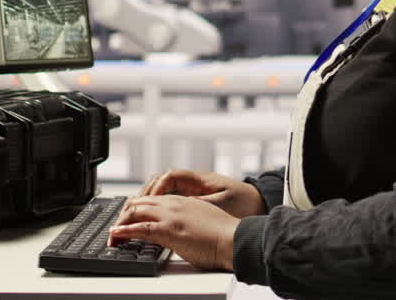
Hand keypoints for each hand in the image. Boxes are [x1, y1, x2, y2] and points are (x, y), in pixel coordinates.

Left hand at [109, 195, 239, 270]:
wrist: (234, 239)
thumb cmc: (223, 234)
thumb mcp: (201, 220)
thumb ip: (187, 220)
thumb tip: (179, 230)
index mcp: (181, 200)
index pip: (151, 199)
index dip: (136, 208)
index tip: (127, 218)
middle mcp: (173, 204)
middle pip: (139, 203)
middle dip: (124, 215)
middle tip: (115, 228)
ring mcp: (170, 215)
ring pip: (135, 212)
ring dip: (120, 223)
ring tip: (111, 235)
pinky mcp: (168, 229)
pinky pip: (140, 227)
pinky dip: (124, 231)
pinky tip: (115, 235)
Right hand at [135, 169, 266, 218]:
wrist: (261, 206)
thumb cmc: (246, 204)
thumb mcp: (221, 204)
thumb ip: (198, 204)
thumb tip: (176, 206)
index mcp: (201, 180)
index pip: (170, 176)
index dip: (156, 187)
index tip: (150, 201)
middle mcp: (195, 184)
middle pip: (162, 183)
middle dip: (147, 194)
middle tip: (134, 208)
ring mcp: (195, 193)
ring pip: (166, 192)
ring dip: (151, 201)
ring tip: (138, 214)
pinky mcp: (196, 203)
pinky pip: (173, 202)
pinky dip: (161, 208)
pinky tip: (154, 220)